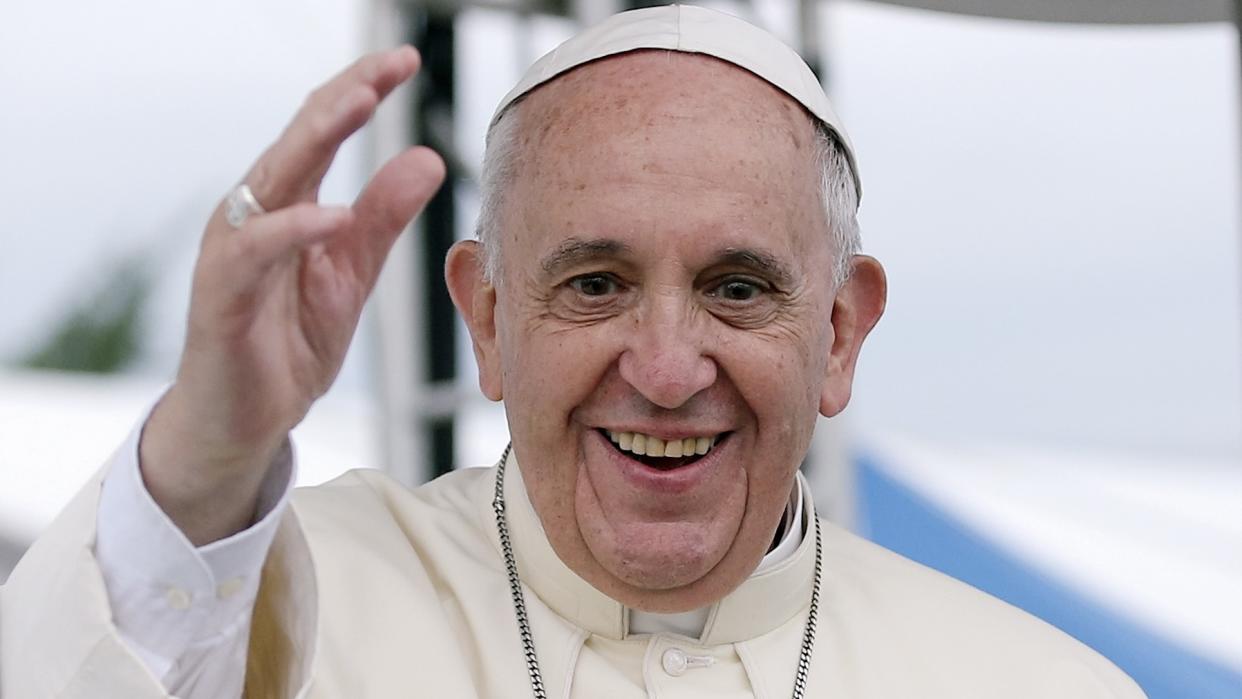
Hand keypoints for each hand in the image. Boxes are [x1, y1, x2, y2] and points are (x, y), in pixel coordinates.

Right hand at [140, 48, 445, 544]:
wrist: (246, 418)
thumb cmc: (288, 340)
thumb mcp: (352, 272)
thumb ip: (384, 216)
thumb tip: (427, 157)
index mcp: (286, 202)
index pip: (322, 129)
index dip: (360, 90)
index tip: (405, 61)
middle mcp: (254, 212)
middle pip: (298, 138)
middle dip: (343, 95)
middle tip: (387, 64)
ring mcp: (233, 249)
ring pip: (272, 178)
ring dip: (316, 138)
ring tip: (361, 105)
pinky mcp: (221, 294)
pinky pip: (255, 252)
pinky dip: (293, 230)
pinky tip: (333, 215)